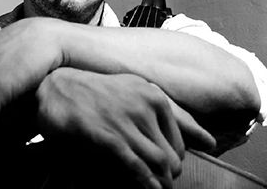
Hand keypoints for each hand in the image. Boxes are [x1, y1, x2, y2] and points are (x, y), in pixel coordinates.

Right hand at [35, 68, 215, 188]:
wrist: (56, 87)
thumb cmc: (97, 92)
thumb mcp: (137, 92)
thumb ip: (174, 113)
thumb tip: (210, 141)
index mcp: (154, 95)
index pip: (180, 138)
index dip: (176, 159)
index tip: (169, 170)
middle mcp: (144, 105)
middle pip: (172, 154)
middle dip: (170, 175)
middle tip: (164, 185)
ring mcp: (126, 120)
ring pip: (158, 161)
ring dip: (160, 182)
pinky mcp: (108, 136)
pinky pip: (135, 165)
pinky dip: (145, 182)